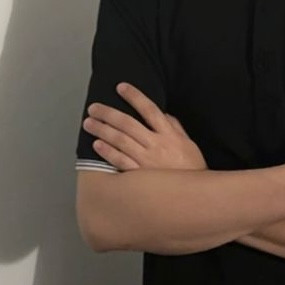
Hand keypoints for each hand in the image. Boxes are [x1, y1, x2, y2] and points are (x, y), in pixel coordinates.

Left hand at [82, 82, 207, 171]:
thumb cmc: (192, 170)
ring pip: (120, 140)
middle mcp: (156, 145)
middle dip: (108, 113)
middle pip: (128, 123)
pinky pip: (120, 161)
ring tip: (89, 123)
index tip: (121, 87)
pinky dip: (108, 152)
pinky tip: (97, 145)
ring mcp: (147, 161)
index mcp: (169, 135)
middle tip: (93, 107)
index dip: (135, 96)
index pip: (150, 109)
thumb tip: (163, 114)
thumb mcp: (189, 144)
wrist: (194, 197)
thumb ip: (175, 128)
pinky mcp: (139, 176)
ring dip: (102, 130)